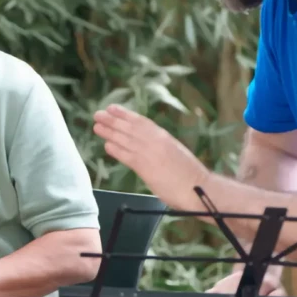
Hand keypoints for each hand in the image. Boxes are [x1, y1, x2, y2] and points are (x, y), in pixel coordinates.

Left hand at [92, 104, 209, 207]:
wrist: (200, 188)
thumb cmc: (190, 175)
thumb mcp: (175, 153)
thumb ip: (161, 148)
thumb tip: (148, 147)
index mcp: (164, 137)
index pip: (141, 122)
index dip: (125, 114)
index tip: (113, 108)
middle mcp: (156, 142)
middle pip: (129, 127)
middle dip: (112, 120)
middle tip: (98, 114)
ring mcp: (150, 154)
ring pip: (125, 139)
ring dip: (109, 132)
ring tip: (97, 126)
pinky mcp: (146, 168)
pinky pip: (127, 156)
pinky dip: (116, 150)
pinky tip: (106, 145)